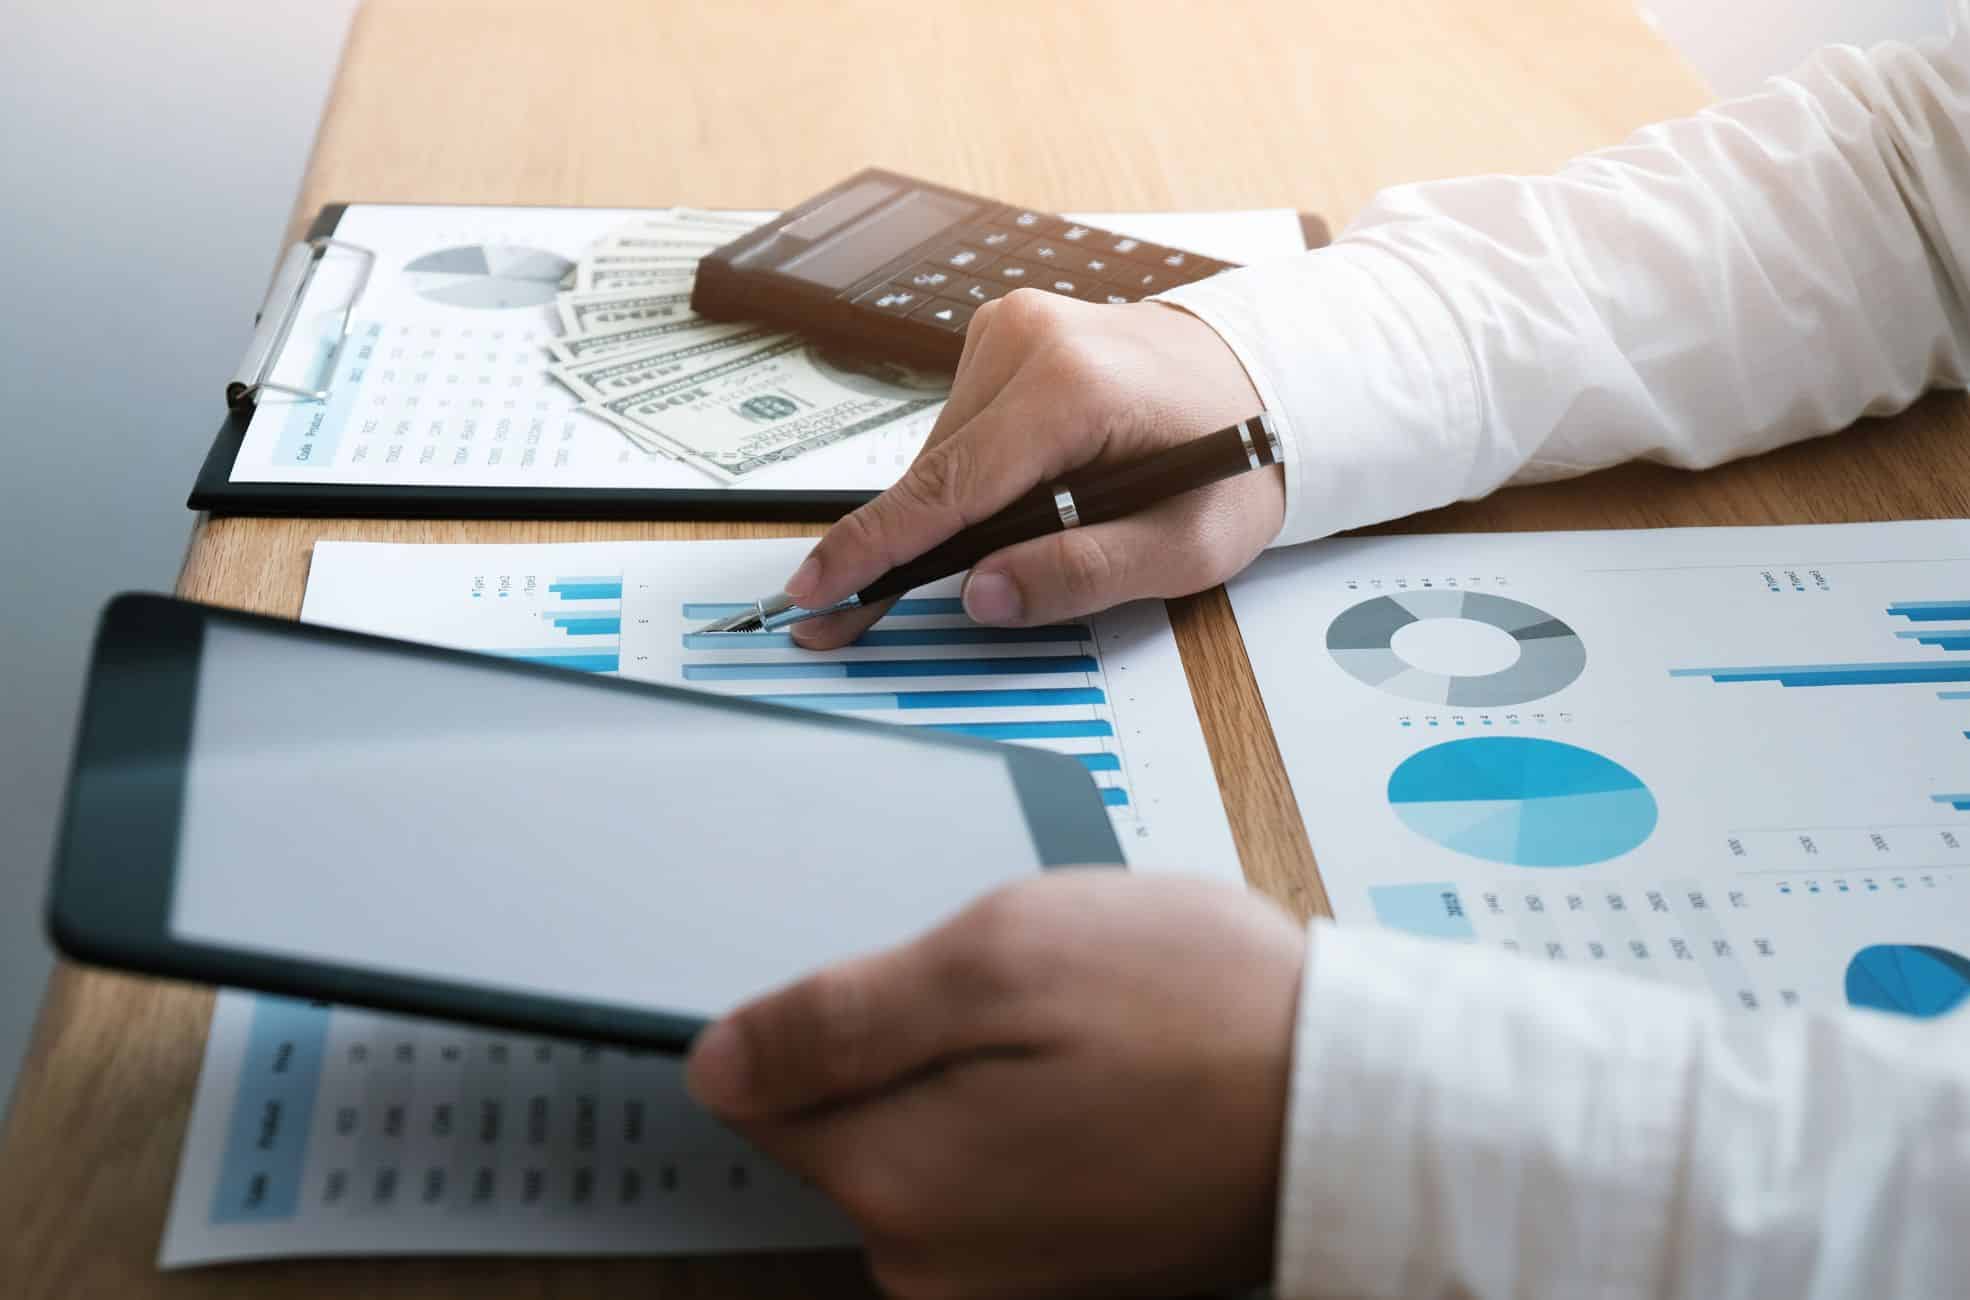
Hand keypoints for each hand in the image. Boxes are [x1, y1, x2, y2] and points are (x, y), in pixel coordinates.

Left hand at [685, 872, 1305, 1298]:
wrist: (1362, 1103)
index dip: (816, 1008)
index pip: (758, 1092)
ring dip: (976, 1069)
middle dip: (909, 1034)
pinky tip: (1104, 1068)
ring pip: (926, 1136)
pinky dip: (1027, 1108)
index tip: (905, 973)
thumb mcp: (1002, 957)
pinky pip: (996, 1166)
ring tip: (1082, 1026)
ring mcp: (1004, 1276)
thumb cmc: (1201, 1015)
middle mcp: (933, 1265)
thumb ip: (836, 1018)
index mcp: (898, 1187)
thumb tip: (714, 1062)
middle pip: (846, 1119)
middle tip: (1022, 986)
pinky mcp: (1062, 1264)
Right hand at [784, 291, 1283, 647]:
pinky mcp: (1004, 332)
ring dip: (957, 512)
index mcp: (1075, 386)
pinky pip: (960, 428)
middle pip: (936, 473)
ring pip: (942, 453)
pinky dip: (973, 476)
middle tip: (857, 618)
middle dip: (907, 549)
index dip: (875, 548)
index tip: (815, 591)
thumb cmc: (1235, 461)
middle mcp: (1030, 338)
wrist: (1265, 381)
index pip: (949, 485)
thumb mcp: (1188, 548)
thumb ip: (1085, 573)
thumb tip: (983, 595)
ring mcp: (1012, 326)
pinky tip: (1021, 497)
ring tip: (1023, 540)